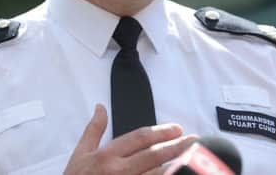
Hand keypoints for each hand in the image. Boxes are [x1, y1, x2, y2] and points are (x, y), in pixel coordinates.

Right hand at [64, 104, 196, 174]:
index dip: (161, 132)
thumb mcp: (79, 154)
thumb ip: (93, 130)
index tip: (177, 129)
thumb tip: (101, 107)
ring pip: (158, 174)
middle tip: (195, 140)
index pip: (140, 138)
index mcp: (107, 156)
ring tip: (195, 158)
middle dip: (177, 146)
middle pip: (154, 155)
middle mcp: (119, 171)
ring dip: (177, 166)